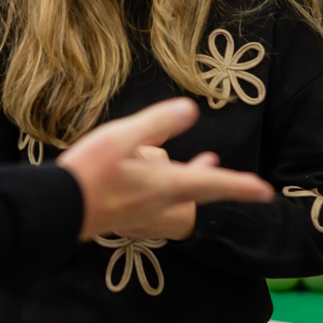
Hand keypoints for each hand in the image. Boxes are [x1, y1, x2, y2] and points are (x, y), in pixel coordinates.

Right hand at [56, 98, 271, 240]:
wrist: (56, 209)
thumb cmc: (88, 172)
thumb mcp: (121, 138)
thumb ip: (157, 124)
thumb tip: (191, 109)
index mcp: (164, 185)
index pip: (211, 184)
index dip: (240, 186)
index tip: (265, 192)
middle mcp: (159, 202)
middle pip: (200, 192)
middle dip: (225, 184)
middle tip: (253, 187)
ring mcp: (143, 211)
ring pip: (179, 193)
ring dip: (196, 178)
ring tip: (206, 161)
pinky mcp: (128, 214)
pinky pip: (159, 197)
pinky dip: (171, 182)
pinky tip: (156, 170)